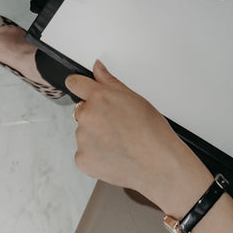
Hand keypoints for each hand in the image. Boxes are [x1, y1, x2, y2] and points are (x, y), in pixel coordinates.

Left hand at [66, 61, 211, 217]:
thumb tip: (98, 68)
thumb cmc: (151, 132)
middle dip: (94, 115)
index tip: (82, 89)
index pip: (74, 83)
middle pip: (82, 110)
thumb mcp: (134, 98)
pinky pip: (84, 153)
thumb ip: (109, 81)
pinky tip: (114, 155)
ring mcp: (82, 139)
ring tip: (119, 142)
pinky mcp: (82, 160)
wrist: (157, 164)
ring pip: (84, 133)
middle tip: (116, 125)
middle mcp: (87, 116)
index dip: (80, 86)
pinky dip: (95, 155)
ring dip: (95, 136)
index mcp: (99, 97)